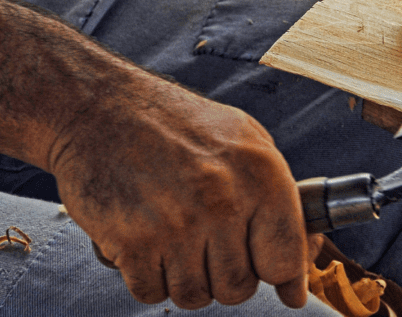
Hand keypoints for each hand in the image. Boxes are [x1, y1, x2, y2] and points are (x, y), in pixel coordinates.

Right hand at [48, 73, 320, 308]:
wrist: (97, 107)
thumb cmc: (172, 123)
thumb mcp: (242, 140)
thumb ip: (278, 200)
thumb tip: (303, 266)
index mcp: (260, 174)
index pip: (286, 260)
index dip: (280, 275)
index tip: (275, 279)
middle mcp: (223, 200)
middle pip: (239, 288)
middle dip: (223, 274)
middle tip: (204, 242)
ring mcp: (177, 223)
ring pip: (194, 296)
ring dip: (182, 277)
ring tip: (171, 236)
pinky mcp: (133, 241)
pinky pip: (151, 292)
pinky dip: (146, 276)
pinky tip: (143, 239)